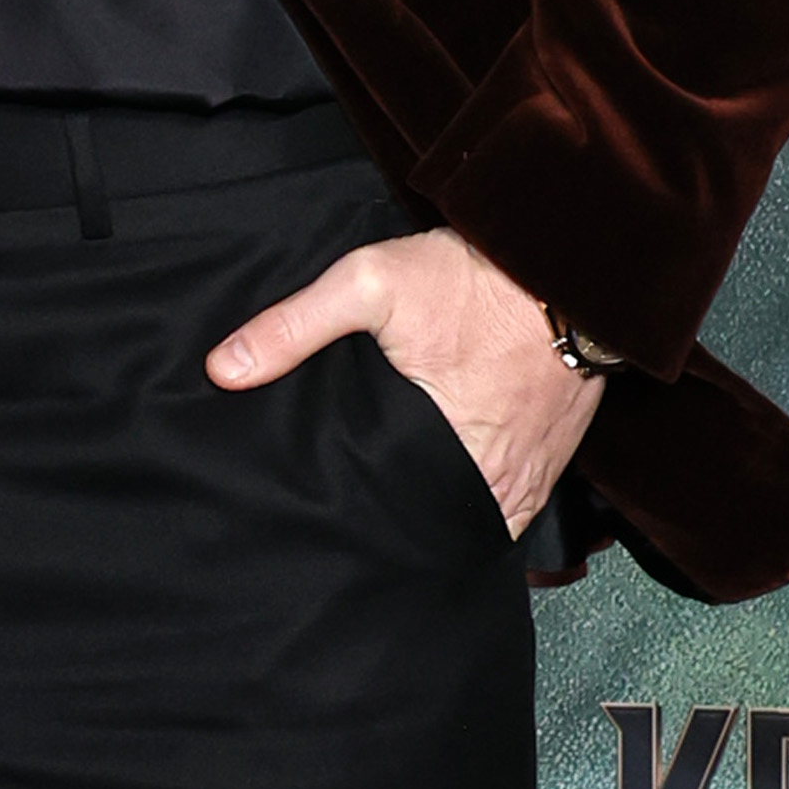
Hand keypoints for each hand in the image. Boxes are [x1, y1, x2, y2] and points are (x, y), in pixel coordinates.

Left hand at [205, 225, 603, 536]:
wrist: (565, 261)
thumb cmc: (473, 275)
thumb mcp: (370, 282)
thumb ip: (294, 327)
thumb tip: (223, 369)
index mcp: (446, 446)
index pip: (391, 518)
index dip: (358, 521)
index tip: (330, 518)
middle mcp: (494, 474)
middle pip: (431, 528)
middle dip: (394, 525)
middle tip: (355, 518)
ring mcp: (528, 475)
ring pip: (473, 526)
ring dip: (439, 522)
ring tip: (397, 514)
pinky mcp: (551, 464)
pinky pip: (512, 512)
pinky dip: (481, 511)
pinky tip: (449, 497)